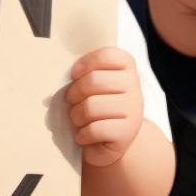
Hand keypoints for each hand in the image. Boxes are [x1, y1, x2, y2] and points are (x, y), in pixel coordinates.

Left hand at [66, 47, 142, 167]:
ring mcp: (134, 110)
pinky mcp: (127, 133)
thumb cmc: (95, 104)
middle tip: (71, 101)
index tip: (74, 75)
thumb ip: (82, 73)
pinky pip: (95, 129)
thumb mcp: (92, 83)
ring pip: (92, 107)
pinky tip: (84, 136)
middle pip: (94, 81)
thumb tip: (60, 75)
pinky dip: (83, 134)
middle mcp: (134, 86)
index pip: (107, 56)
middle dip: (74, 93)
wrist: (112, 139)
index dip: (85, 64)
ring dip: (76, 116)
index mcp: (126, 67)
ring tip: (78, 120)